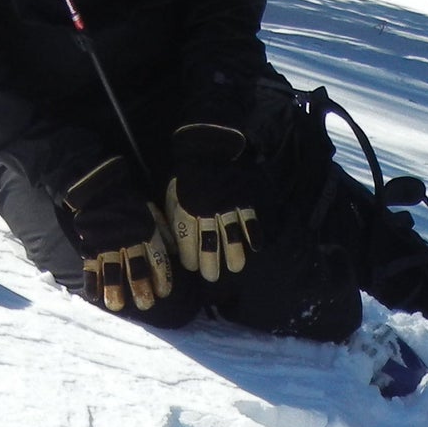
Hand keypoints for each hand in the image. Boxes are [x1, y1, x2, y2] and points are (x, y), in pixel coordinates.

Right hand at [58, 156, 174, 312]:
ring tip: (117, 306)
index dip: (161, 276)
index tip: (163, 292)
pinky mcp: (90, 244)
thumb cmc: (129, 202)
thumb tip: (176, 251)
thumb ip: (162, 231)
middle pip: (136, 268)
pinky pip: (90, 265)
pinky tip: (93, 296)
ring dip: (115, 289)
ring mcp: (107, 244)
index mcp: (146, 232)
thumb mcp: (151, 212)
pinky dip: (91, 280)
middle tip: (145, 305)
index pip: (157, 258)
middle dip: (141, 287)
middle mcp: (128, 240)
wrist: (100, 187)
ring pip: (112, 270)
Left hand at [165, 123, 260, 280]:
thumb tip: (172, 244)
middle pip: (209, 245)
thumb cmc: (188, 177)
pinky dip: (253, 235)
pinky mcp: (243, 199)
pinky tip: (254, 248)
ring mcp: (227, 205)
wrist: (208, 149)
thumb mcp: (172, 195)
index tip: (193, 266)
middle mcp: (206, 211)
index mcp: (186, 210)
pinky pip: (250, 220)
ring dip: (233, 255)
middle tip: (212, 276)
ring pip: (231, 236)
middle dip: (210, 264)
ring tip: (234, 268)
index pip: (188, 243)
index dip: (190, 258)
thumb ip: (173, 218)